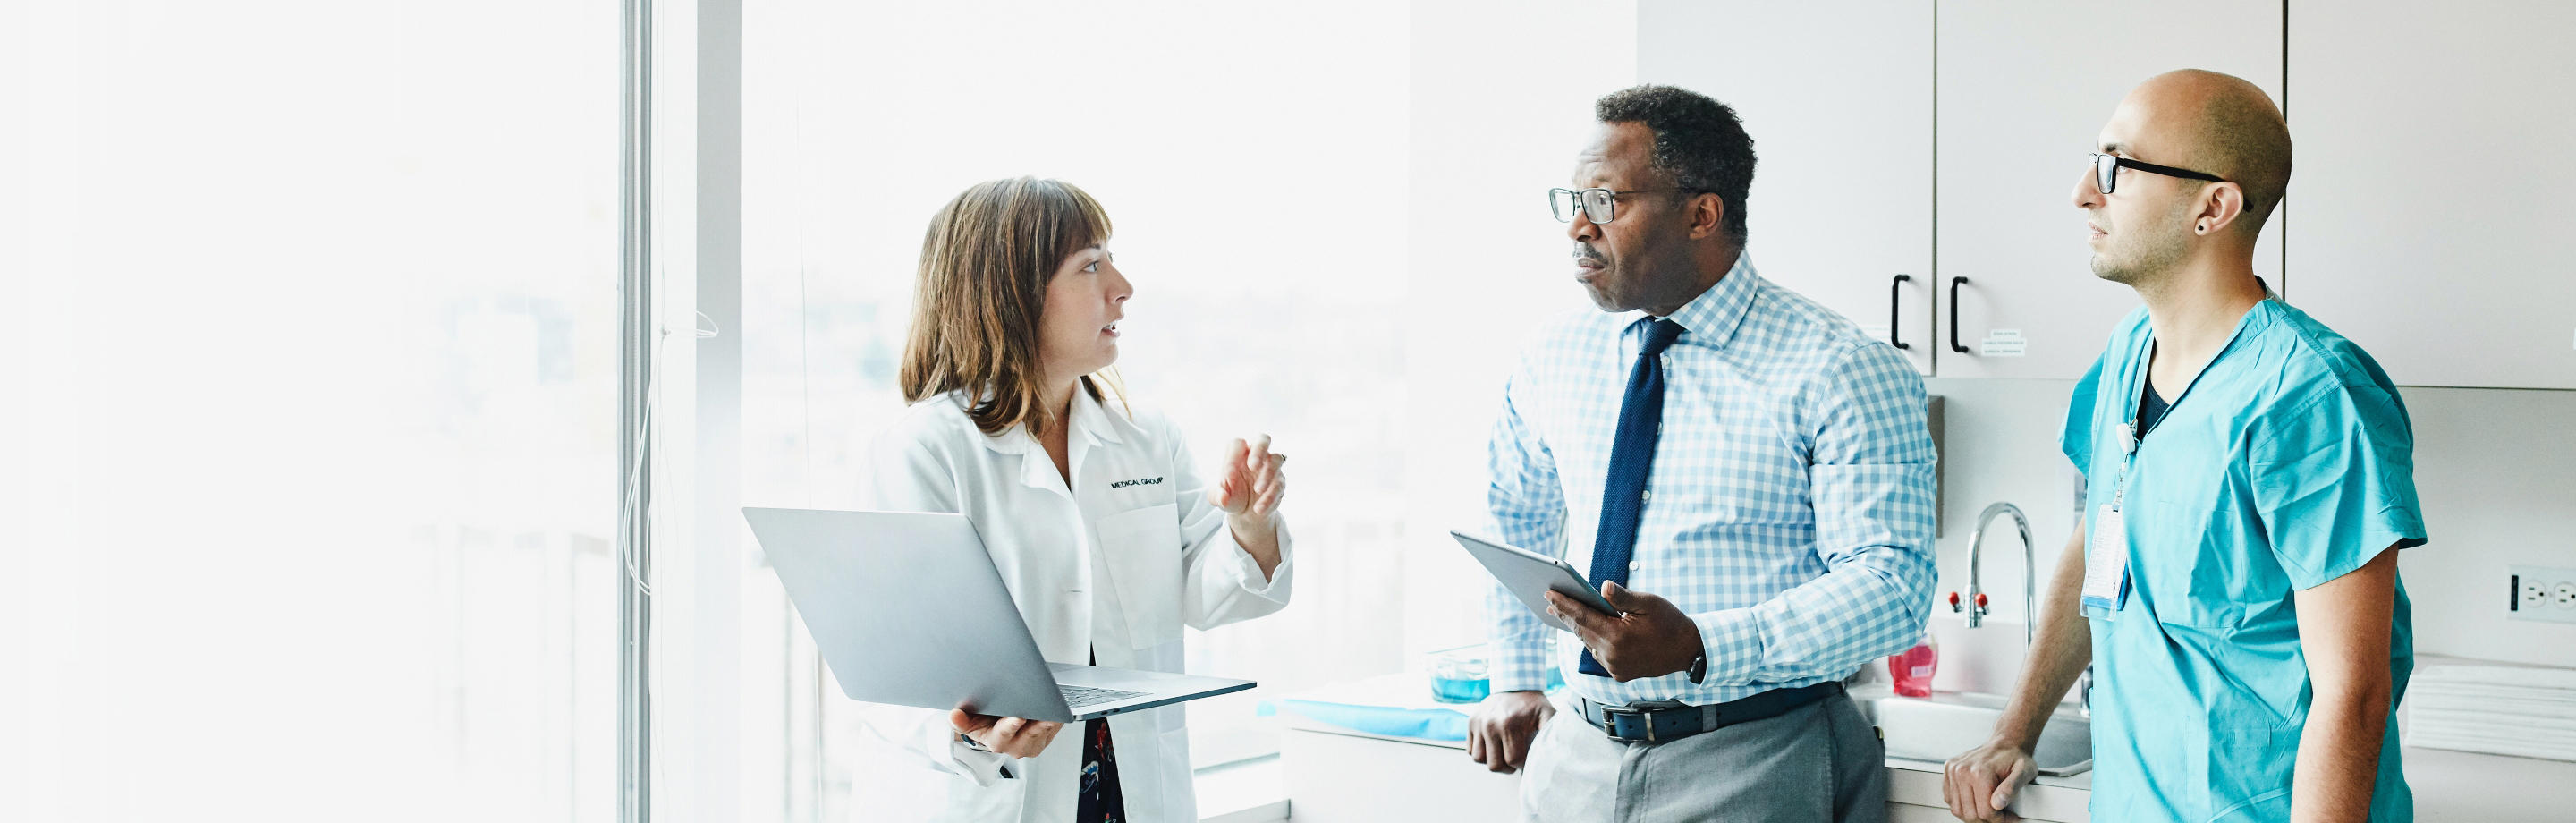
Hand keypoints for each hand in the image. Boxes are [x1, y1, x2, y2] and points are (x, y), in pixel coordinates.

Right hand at [948, 709, 1063, 758]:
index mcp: (996, 742)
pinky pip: (1056, 725)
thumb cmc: (985, 719)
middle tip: (1043, 712)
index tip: (1018, 717)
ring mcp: (1034, 742)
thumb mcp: (970, 720)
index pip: (1003, 736)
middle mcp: (1016, 746)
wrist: (997, 720)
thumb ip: (961, 720)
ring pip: (1045, 732)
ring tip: (1054, 708)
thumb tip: (953, 716)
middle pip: (1029, 737)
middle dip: (1035, 725)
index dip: (1010, 727)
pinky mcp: (1049, 734)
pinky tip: (1057, 704)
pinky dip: (1057, 714)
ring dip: (1050, 720)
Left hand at [1207, 434, 1285, 526]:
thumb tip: (1223, 498)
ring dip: (1268, 474)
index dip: (1233, 456)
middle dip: (1259, 451)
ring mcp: (1271, 467)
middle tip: (1253, 466)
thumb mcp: (1219, 498)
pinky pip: (1278, 485)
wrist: (1246, 512)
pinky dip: (1269, 497)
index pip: (1238, 444)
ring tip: (1258, 490)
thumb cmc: (1231, 496)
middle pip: (1263, 439)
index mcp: (1239, 454)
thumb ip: (1217, 496)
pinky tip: (1259, 509)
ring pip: (1276, 460)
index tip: (1228, 475)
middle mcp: (1257, 456)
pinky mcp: (1279, 482)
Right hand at [1466, 690, 1553, 772]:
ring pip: (1479, 759)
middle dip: (1507, 768)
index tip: (1527, 758)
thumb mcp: (1548, 715)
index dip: (1522, 765)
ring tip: (1503, 755)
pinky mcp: (1471, 722)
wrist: (1514, 683)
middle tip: (1514, 761)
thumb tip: (1557, 752)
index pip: (1513, 761)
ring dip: (1492, 761)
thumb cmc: (1533, 704)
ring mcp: (1478, 723)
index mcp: (1510, 724)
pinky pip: (1470, 750)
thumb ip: (1553, 733)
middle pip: (1494, 764)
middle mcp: (1490, 724)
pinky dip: (1481, 753)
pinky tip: (1493, 748)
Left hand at [1544, 581, 1702, 681]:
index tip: (1549, 594)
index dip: (1564, 604)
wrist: (1688, 651)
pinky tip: (1585, 630)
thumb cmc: (1670, 622)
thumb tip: (1602, 586)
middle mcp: (1612, 655)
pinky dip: (1591, 641)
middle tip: (1550, 601)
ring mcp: (1615, 667)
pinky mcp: (1619, 673)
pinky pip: (1598, 654)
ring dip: (1576, 628)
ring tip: (1562, 614)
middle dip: (1565, 615)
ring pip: (1588, 644)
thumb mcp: (1648, 602)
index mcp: (1618, 636)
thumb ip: (1622, 596)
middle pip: (1581, 631)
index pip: (1583, 617)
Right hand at [1942, 740, 2035, 821]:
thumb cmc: (2015, 758)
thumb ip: (2012, 788)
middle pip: (1969, 814)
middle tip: (1999, 816)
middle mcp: (1963, 771)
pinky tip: (1974, 801)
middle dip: (1986, 820)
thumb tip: (1998, 803)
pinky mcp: (1949, 770)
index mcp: (1980, 773)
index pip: (1985, 812)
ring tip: (1987, 810)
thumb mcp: (2024, 772)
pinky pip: (1949, 798)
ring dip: (1972, 815)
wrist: (2005, 743)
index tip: (2010, 818)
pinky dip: (1961, 805)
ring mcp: (1953, 770)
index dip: (1999, 820)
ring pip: (1957, 809)